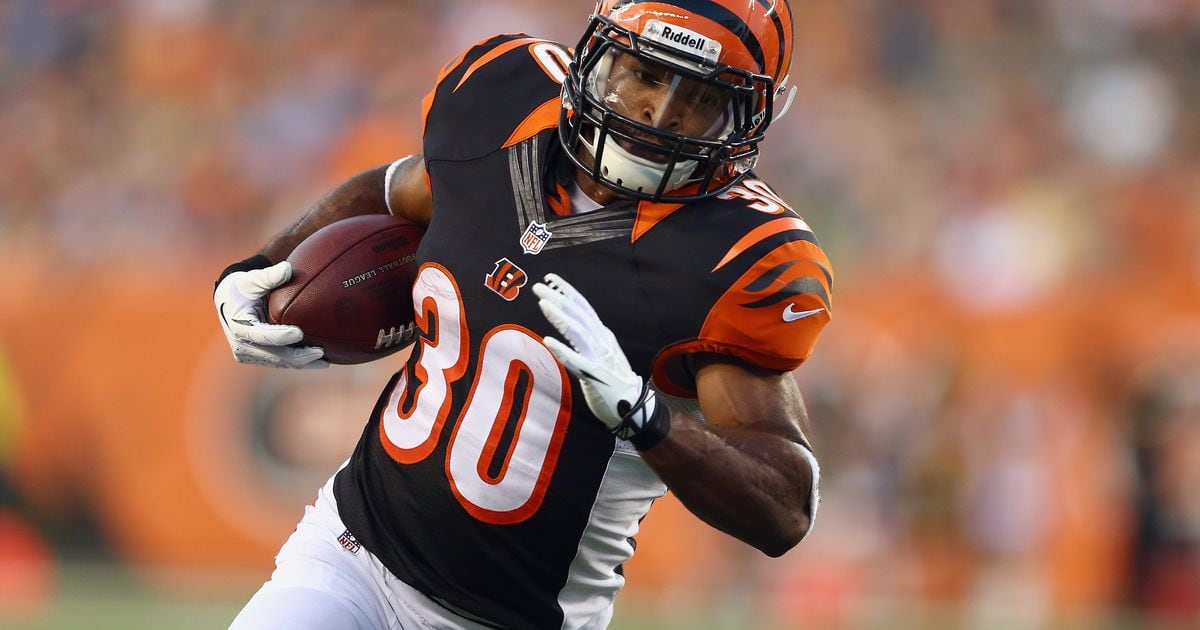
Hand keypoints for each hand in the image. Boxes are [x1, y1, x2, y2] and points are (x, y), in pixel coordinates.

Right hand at [214, 260, 328, 368]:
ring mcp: (248, 354)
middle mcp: (241, 344)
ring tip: (324, 361)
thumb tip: (288, 268)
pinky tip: (315, 361)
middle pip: (274, 354)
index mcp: (239, 325)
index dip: (281, 336)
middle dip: (298, 356)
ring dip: (301, 363)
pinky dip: (296, 362)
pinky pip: (278, 362)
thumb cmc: (243, 287)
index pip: (262, 334)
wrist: (228, 300)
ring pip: (278, 362)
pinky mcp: (255, 358)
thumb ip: (269, 276)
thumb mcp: (252, 279)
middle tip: (320, 352)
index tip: (299, 333)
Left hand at [534, 273, 668, 446]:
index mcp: (602, 335)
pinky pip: (576, 360)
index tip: (550, 278)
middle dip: (558, 297)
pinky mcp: (595, 375)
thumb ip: (591, 338)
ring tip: (543, 303)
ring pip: (578, 331)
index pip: (584, 306)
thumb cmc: (614, 381)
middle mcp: (601, 341)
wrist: (633, 406)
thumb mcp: (604, 352)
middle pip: (578, 314)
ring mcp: (599, 358)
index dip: (567, 291)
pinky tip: (548, 341)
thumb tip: (574, 325)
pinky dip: (562, 349)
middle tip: (538, 286)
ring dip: (559, 316)